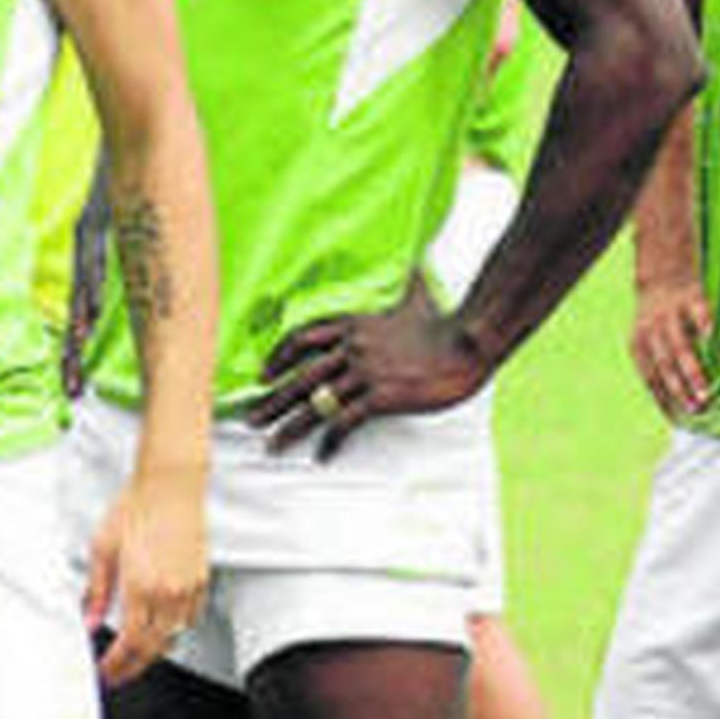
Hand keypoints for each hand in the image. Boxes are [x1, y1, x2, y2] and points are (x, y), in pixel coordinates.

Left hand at [84, 464, 207, 686]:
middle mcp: (168, 591)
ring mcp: (188, 587)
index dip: (117, 663)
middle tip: (118, 673)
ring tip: (135, 655)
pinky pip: (190, 618)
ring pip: (173, 636)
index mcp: (140, 586)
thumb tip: (90, 619)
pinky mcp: (202, 579)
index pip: (129, 642)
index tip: (106, 670)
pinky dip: (175, 630)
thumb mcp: (102, 549)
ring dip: (153, 651)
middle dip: (132, 666)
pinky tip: (162, 629)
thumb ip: (96, 591)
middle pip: (152, 648)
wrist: (170, 485)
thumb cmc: (137, 508)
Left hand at [248, 277, 483, 457]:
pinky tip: (322, 456)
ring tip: (271, 444)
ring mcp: (365, 372)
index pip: (302, 338)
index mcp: (354, 325)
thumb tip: (418, 263)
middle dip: (272, 399)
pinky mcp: (382, 396)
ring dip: (290, 425)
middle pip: (300, 375)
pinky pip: (346, 422)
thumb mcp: (419, 297)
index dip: (278, 357)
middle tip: (250, 418)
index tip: (263, 375)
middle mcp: (352, 348)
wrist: (468, 344)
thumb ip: (410, 283)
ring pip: (316, 402)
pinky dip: (331, 440)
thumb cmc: (444, 324)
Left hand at [631, 278, 711, 419]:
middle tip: (695, 409)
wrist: (662, 272)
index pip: (650, 377)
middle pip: (664, 365)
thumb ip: (662, 364)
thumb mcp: (651, 338)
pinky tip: (713, 341)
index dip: (663, 398)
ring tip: (705, 392)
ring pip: (680, 346)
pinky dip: (704, 326)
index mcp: (639, 344)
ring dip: (692, 372)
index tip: (678, 419)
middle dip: (679, 390)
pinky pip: (698, 313)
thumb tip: (681, 400)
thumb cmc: (660, 316)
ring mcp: (670, 313)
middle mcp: (651, 330)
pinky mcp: (690, 296)